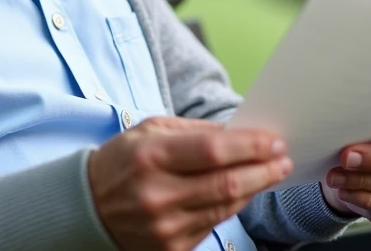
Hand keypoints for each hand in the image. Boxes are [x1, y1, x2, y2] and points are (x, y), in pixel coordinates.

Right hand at [88, 116, 292, 250]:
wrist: (87, 208)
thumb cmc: (123, 162)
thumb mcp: (149, 131)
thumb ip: (194, 130)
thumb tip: (238, 132)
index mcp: (150, 156)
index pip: (214, 151)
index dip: (250, 146)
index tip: (274, 140)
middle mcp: (157, 194)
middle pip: (227, 183)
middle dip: (263, 169)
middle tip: (282, 158)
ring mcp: (164, 226)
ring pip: (226, 206)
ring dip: (255, 188)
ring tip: (271, 172)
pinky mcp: (171, 248)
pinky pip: (214, 224)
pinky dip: (233, 205)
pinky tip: (244, 191)